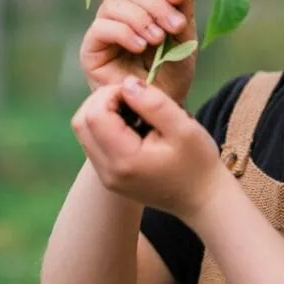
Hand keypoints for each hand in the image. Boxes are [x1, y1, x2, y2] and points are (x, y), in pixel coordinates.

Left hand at [71, 76, 227, 220]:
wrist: (202, 200)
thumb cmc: (198, 164)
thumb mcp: (184, 128)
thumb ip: (154, 103)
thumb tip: (127, 83)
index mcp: (124, 160)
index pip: (95, 115)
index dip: (111, 94)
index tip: (137, 92)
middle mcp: (107, 172)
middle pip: (81, 123)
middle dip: (102, 101)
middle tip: (133, 98)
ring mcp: (106, 177)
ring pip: (84, 133)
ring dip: (103, 113)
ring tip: (135, 112)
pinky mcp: (109, 177)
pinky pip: (94, 143)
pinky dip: (107, 127)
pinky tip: (133, 126)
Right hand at [80, 0, 198, 104]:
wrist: (159, 114)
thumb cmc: (171, 79)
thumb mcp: (184, 44)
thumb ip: (185, 14)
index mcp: (147, 10)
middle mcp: (123, 17)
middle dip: (156, 5)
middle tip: (174, 26)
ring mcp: (105, 32)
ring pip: (113, 4)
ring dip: (139, 17)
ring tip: (157, 39)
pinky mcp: (91, 50)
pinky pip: (100, 28)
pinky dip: (122, 32)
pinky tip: (140, 46)